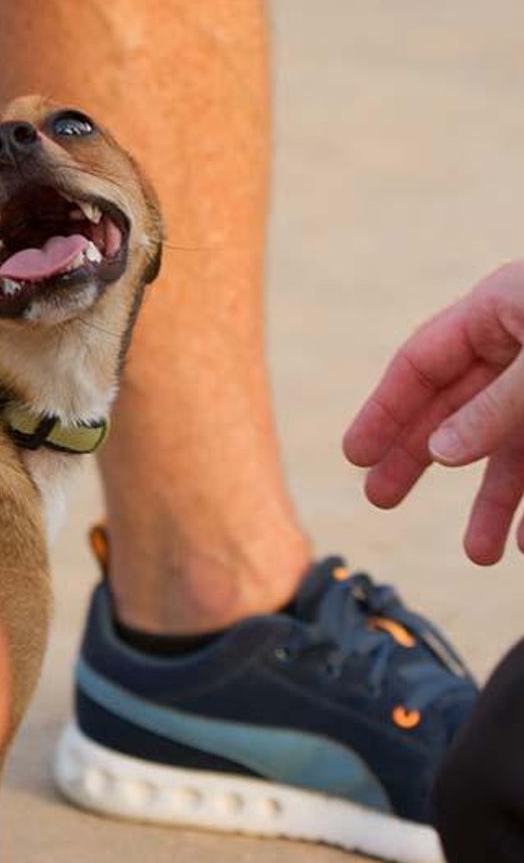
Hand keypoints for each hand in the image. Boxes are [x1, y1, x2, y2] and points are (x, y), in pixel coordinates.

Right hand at [344, 263, 523, 564]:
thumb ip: (494, 410)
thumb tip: (439, 452)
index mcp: (501, 308)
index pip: (421, 362)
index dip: (385, 411)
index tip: (354, 457)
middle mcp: (523, 343)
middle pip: (456, 406)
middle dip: (422, 458)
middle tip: (380, 500)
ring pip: (510, 443)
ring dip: (495, 500)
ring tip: (478, 554)